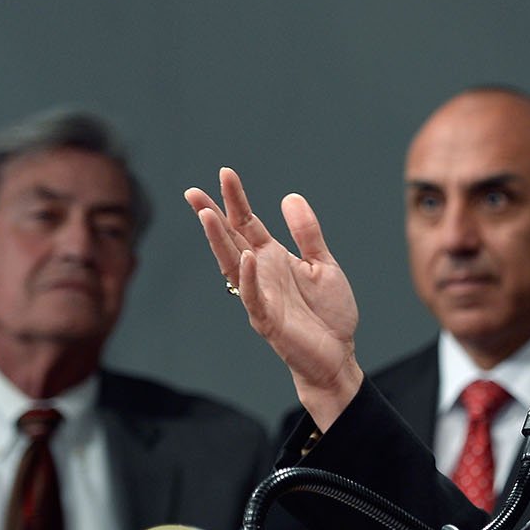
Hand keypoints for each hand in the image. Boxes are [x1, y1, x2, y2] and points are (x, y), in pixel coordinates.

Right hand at [184, 168, 363, 428]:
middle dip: (212, 215)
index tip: (225, 173)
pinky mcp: (268, 320)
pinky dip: (249, 277)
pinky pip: (254, 297)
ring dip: (219, 241)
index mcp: (272, 257)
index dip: (237, 199)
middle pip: (231, 239)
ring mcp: (260, 296)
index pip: (247, 223)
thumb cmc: (328, 313)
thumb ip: (307, 233)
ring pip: (232, 264)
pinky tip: (247, 256)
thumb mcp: (323, 264)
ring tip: (207, 215)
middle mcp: (260, 273)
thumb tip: (290, 196)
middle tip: (192, 191)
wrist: (337, 355)